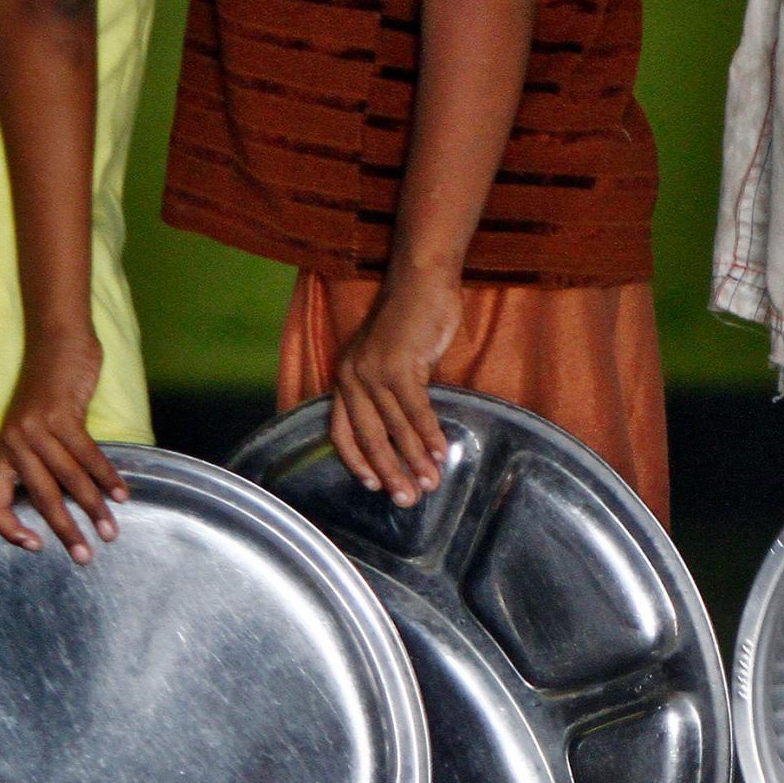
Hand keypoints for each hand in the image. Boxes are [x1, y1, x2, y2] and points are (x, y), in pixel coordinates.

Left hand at [0, 331, 124, 563]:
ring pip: (68, 480)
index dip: (9, 528)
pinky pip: (87, 456)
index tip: (36, 545)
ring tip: (111, 530)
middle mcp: (14, 442)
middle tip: (86, 556)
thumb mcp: (38, 428)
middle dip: (66, 530)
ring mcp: (36, 428)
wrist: (57, 342)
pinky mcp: (61, 415)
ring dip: (94, 509)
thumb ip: (44, 459)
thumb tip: (69, 497)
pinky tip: (121, 494)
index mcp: (4, 451)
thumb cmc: (51, 388)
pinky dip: (106, 478)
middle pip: (40, 498)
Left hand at [330, 270, 458, 505]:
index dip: (358, 461)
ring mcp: (374, 371)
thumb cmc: (410, 320)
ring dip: (414, 460)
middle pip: (368, 437)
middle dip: (389, 472)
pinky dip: (429, 435)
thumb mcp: (390, 359)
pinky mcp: (400, 366)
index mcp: (345, 378)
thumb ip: (390, 391)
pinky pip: (416, 411)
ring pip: (394, 428)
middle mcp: (353, 377)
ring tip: (431, 483)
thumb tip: (408, 432)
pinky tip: (442, 453)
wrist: (420, 282)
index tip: (374, 485)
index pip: (341, 430)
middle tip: (406, 500)